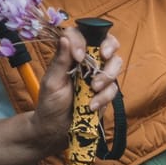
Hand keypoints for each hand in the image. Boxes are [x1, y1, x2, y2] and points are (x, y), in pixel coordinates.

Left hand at [29, 29, 121, 154]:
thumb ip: (60, 60)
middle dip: (109, 47)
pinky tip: (91, 106)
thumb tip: (65, 37)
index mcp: (70, 54)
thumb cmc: (49, 103)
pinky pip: (113, 88)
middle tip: (104, 56)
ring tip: (93, 89)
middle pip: (107, 42)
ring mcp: (98, 76)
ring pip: (115, 63)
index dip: (82, 40)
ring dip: (107, 75)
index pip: (81, 34)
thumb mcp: (51, 81)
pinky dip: (104, 97)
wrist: (55, 129)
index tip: (78, 56)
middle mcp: (87, 61)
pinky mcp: (106, 92)